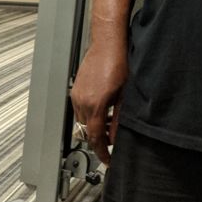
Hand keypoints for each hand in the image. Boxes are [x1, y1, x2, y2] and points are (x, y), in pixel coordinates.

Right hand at [70, 41, 127, 165]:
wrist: (108, 41)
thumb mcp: (125, 92)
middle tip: (113, 139)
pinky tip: (103, 107)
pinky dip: (90, 114)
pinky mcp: (76, 88)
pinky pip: (80, 109)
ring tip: (111, 121)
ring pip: (83, 121)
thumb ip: (120, 117)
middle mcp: (82, 101)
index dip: (102, 153)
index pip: (96, 138)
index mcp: (96, 105)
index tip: (108, 160)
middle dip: (100, 139)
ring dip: (95, 126)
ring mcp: (77, 95)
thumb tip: (117, 136)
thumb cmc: (119, 60)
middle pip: (88, 131)